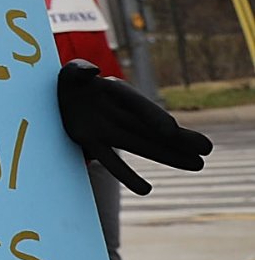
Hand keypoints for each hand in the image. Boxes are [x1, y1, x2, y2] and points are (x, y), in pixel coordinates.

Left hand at [58, 60, 212, 194]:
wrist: (51, 96)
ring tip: (197, 165)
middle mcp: (118, 112)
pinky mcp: (92, 143)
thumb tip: (93, 71)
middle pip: (151, 128)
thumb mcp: (70, 70)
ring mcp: (108, 130)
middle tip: (207, 149)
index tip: (170, 131)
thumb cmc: (68, 80)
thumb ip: (78, 69)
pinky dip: (127, 175)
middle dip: (178, 139)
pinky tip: (145, 190)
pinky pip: (111, 161)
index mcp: (116, 92)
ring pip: (142, 145)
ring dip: (167, 156)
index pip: (137, 105)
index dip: (153, 117)